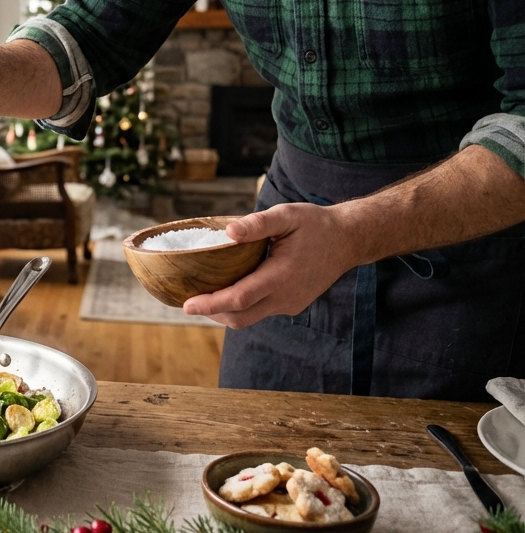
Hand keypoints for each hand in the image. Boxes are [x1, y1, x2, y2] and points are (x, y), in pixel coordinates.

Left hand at [181, 203, 359, 327]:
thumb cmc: (315, 224)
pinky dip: (240, 306)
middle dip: (211, 312)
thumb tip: (229, 232)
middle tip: (186, 302)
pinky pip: (260, 311)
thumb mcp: (287, 215)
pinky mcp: (291, 305)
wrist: (347, 240)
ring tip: (201, 296)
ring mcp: (290, 304)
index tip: (187, 305)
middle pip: (240, 316)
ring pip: (249, 318)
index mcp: (282, 276)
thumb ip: (258, 223)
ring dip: (224, 311)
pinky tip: (227, 290)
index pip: (240, 298)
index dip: (211, 303)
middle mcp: (286, 296)